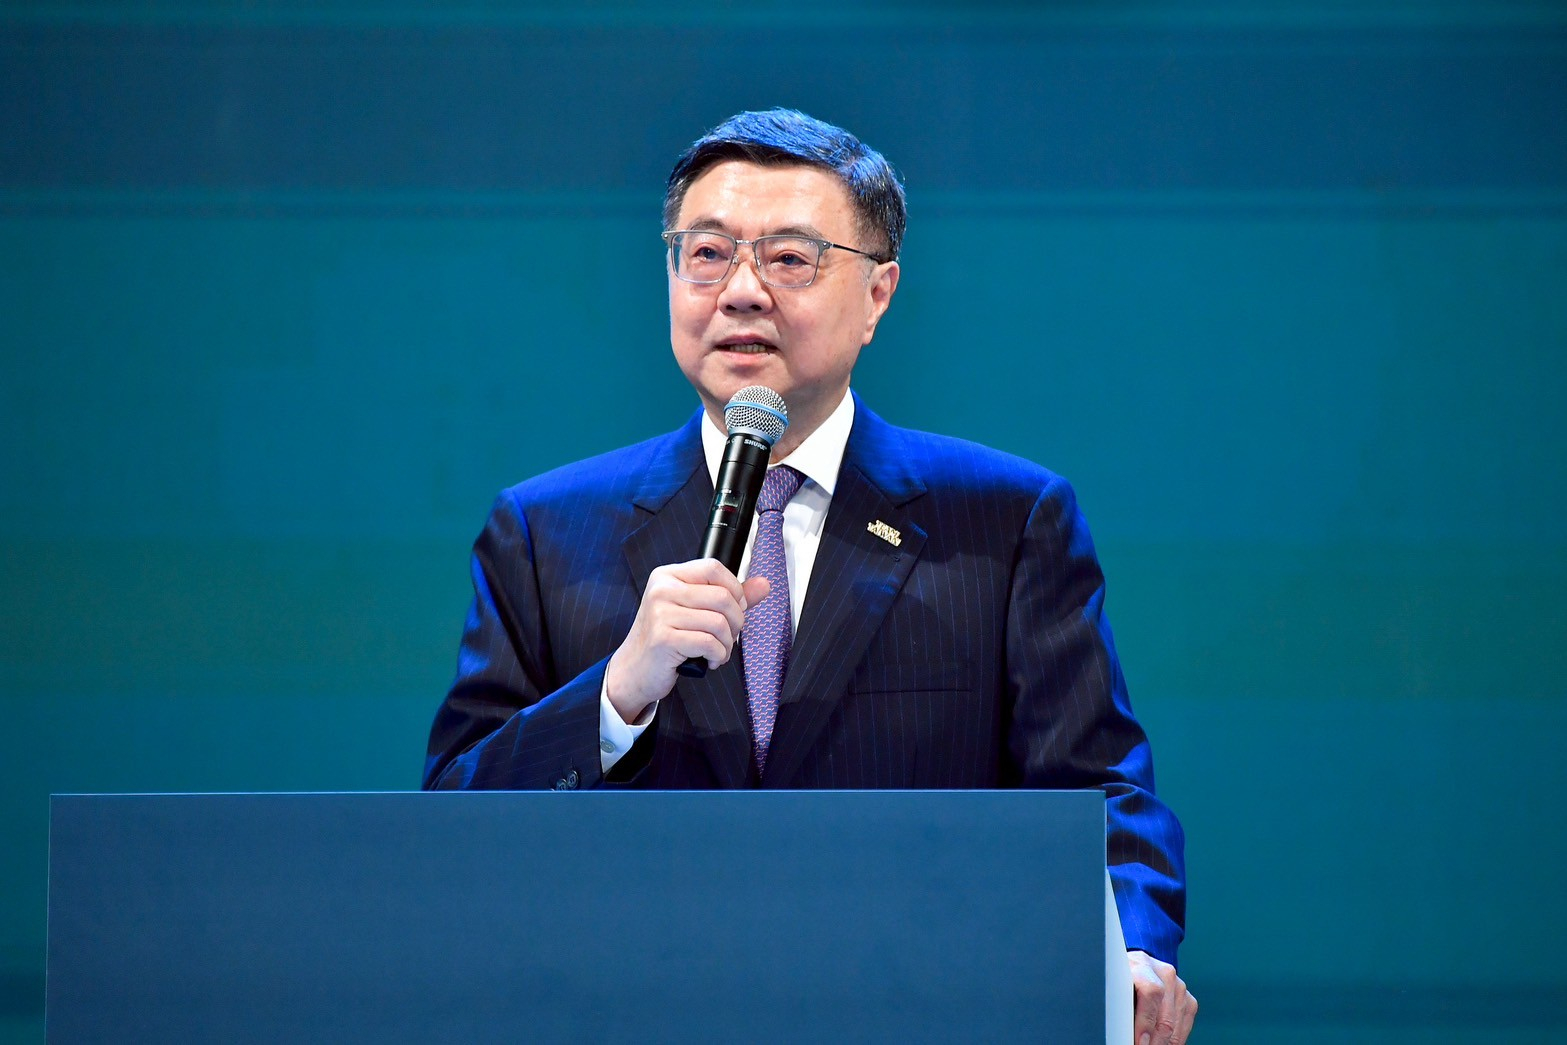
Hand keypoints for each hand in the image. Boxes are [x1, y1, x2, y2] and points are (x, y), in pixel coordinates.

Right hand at [605, 558, 768, 720]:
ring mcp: (660, 614)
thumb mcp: (694, 610)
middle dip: (736, 622)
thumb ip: (730, 596)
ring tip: (718, 651)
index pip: (714, 568)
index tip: (735, 608)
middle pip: (722, 596)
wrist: (633, 670)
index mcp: (668, 576)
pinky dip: (717, 656)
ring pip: (718, 622)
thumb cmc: (664, 638)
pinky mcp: (663, 639)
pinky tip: (709, 660)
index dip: (734, 589)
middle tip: (728, 636)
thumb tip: (764, 585)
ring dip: (727, 643)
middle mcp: (662, 590)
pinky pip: (709, 643)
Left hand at [1129, 950, 1195, 1044]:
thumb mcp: (1113, 984)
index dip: (1145, 1022)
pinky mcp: (1188, 999)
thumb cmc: (1120, 978)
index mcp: (1141, 965)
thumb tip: (1122, 1029)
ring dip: (1163, 1042)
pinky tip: (1161, 1043)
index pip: (1151, 992)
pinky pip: (1184, 1025)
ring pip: (1175, 1025)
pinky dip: (1173, 1039)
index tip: (1139, 1042)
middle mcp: (1164, 973)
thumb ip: (1120, 1003)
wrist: (1135, 967)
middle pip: (1165, 1015)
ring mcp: (1179, 986)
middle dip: (1154, 1040)